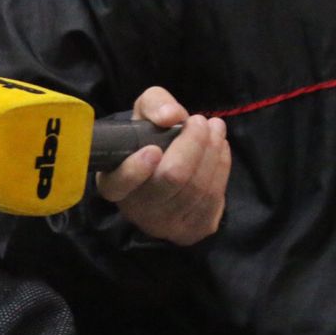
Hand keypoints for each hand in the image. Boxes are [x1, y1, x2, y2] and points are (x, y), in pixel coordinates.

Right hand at [94, 86, 229, 245]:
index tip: (153, 149)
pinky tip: (219, 149)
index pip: (120, 184)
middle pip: (172, 178)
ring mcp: (164, 224)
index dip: (135, 170)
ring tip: (215, 128)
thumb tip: (171, 116)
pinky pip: (214, 197)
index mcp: (113, 184)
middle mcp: (135, 209)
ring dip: (213, 150)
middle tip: (200, 121)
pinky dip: (221, 166)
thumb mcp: (144, 114)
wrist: (164, 175)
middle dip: (193, 144)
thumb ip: (154, 104)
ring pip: (198, 186)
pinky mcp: (190, 230)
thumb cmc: (150, 141)